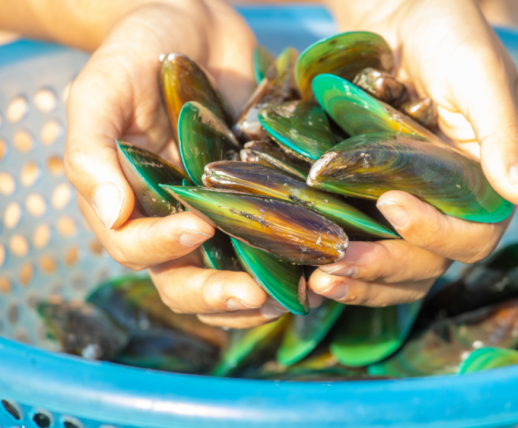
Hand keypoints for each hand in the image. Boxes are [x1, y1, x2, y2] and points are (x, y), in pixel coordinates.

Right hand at [62, 0, 282, 327]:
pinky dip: (290, 260)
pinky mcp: (257, 198)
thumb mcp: (102, 91)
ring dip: (259, 296)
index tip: (200, 225)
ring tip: (296, 294)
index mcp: (129, 202)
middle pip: (186, 281)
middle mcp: (171, 218)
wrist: (194, 25)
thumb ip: (91, 151)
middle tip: (258, 294)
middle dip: (219, 295)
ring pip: (230, 275)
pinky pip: (270, 241)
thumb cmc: (138, 52)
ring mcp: (217, 213)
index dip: (164, 247)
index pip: (137, 248)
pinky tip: (318, 265)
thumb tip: (110, 215)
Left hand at [310, 0, 517, 305]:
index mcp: (485, 184)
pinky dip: (343, 266)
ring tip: (318, 280)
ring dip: (358, 282)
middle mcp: (451, 207)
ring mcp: (412, 210)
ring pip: (395, 272)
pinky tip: (309, 269)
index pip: (470, 236)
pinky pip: (366, 250)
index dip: (434, 233)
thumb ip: (504, 133)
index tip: (392, 203)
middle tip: (333, 267)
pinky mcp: (373, 205)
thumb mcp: (480, 75)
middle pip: (426, 265)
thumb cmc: (448, 38)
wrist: (400, 17)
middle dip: (382, 269)